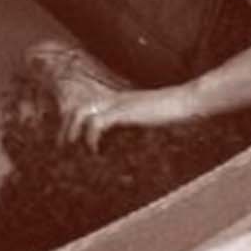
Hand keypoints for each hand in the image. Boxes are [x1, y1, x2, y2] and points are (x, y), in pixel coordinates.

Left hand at [61, 83, 204, 151]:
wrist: (189, 101)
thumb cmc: (174, 113)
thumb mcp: (148, 121)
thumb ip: (133, 128)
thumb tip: (123, 145)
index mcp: (117, 100)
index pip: (85, 106)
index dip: (72, 121)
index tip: (67, 141)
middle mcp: (114, 99)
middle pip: (76, 108)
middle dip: (65, 128)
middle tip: (61, 149)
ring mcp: (119, 103)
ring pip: (81, 112)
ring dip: (73, 132)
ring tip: (72, 150)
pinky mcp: (125, 111)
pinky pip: (97, 122)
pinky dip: (91, 138)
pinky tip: (95, 151)